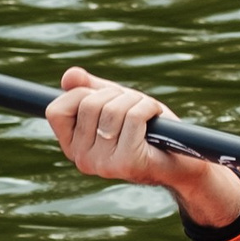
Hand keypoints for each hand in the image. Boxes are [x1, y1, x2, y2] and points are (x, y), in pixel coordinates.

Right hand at [46, 70, 239, 222]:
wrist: (183, 161)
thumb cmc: (149, 130)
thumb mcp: (116, 104)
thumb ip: (90, 89)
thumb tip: (69, 76)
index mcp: (73, 147)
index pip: (56, 110)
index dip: (80, 94)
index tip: (104, 99)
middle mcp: (82, 160)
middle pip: (89, 104)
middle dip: (116, 95)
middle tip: (134, 107)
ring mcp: (103, 165)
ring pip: (113, 109)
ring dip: (136, 101)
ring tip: (147, 114)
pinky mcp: (127, 163)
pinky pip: (134, 117)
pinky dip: (149, 108)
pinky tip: (155, 116)